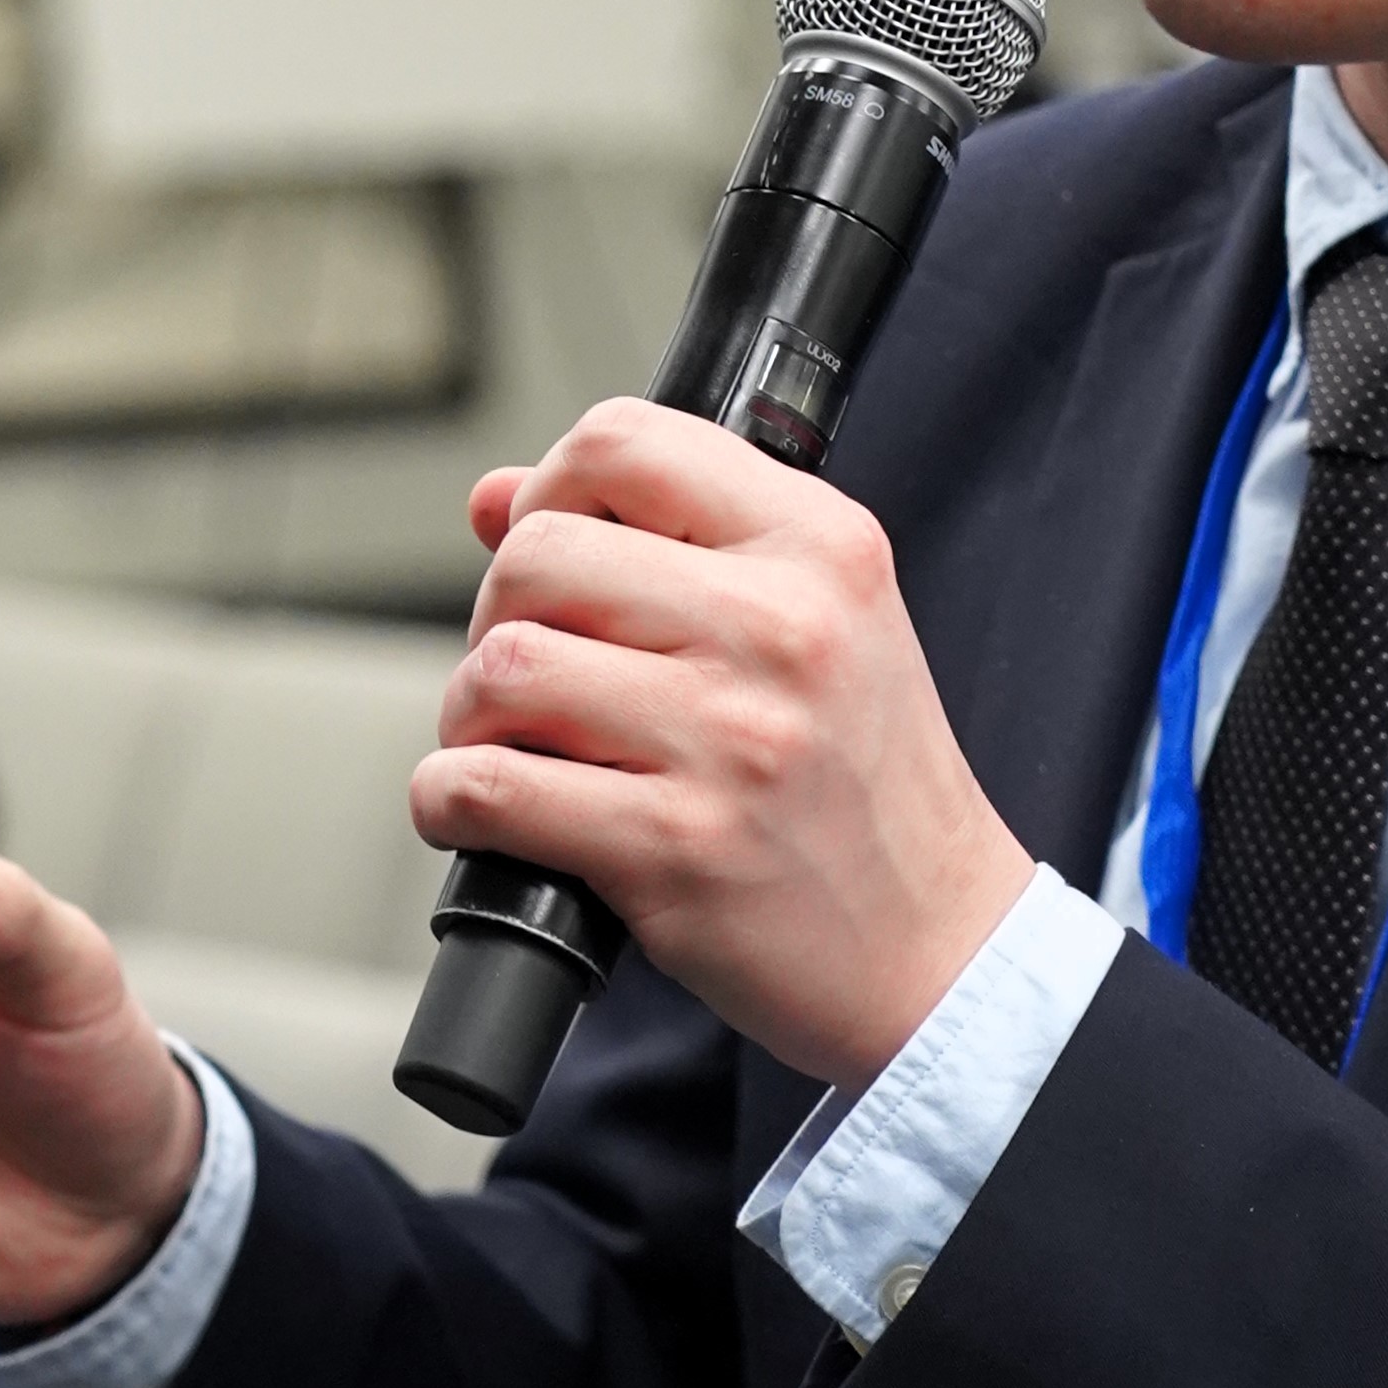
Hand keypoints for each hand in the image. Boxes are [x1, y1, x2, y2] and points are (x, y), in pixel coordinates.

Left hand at [411, 402, 1032, 1091]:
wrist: (938, 945)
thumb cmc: (864, 783)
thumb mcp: (818, 622)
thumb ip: (668, 544)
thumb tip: (493, 498)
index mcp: (821, 548)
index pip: (622, 443)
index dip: (550, 491)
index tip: (553, 557)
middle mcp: (782, 628)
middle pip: (535, 557)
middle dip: (498, 617)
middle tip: (535, 676)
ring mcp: (729, 739)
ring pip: (499, 670)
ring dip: (472, 716)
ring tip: (516, 746)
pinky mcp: (673, 846)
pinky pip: (486, 788)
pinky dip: (449, 800)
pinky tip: (485, 811)